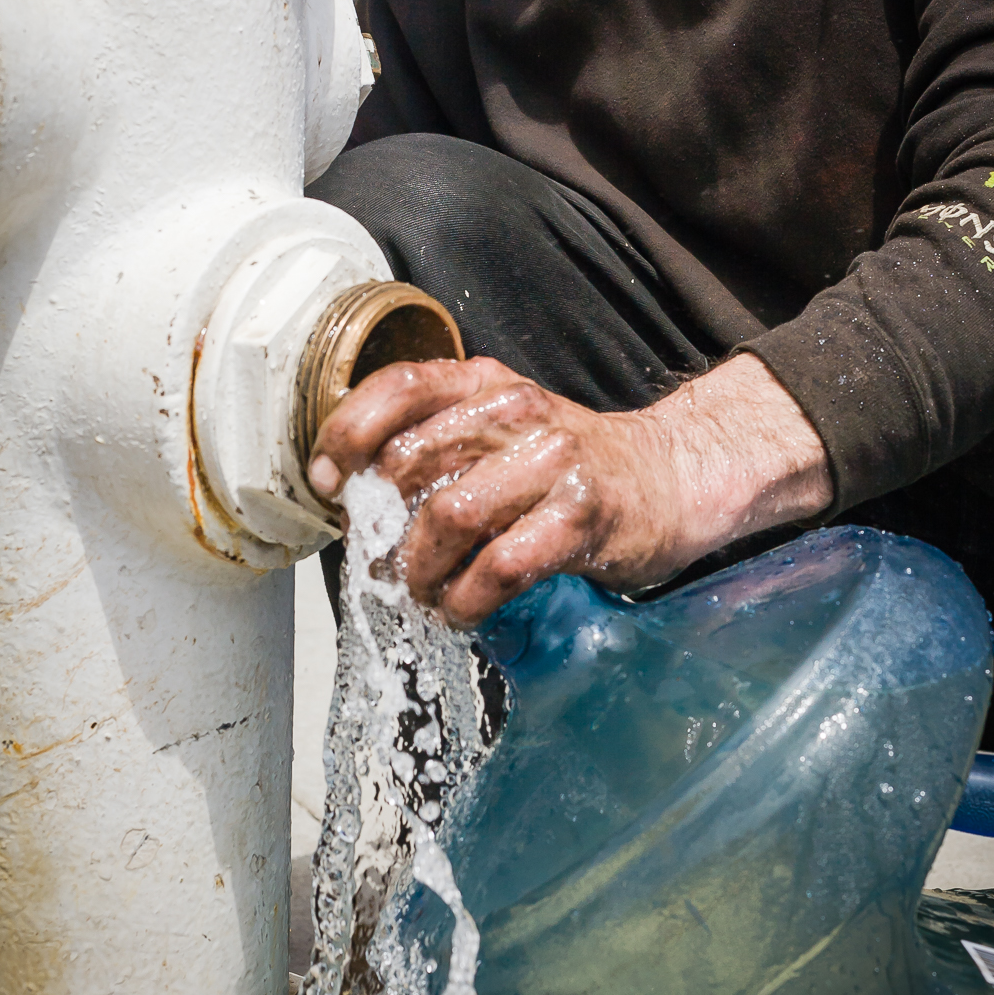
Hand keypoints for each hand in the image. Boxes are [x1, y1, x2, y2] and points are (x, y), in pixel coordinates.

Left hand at [307, 351, 832, 627]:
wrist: (667, 480)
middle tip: (381, 564)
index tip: (326, 479)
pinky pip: (500, 566)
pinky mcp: (581, 516)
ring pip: (449, 517)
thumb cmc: (565, 465)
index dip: (347, 432)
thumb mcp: (499, 431)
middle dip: (381, 527)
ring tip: (422, 595)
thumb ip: (434, 443)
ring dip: (420, 571)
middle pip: (411, 464)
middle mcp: (516, 411)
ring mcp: (553, 461)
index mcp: (486, 383)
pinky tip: (461, 611)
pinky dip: (466, 600)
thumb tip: (348, 490)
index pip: (399, 386)